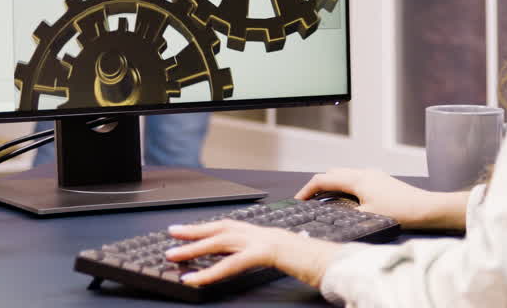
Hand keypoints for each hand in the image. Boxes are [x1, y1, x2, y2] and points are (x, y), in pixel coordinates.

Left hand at [166, 220, 341, 288]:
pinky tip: (194, 279)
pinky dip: (210, 272)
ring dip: (194, 249)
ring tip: (173, 256)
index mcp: (264, 233)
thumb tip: (246, 261)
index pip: (230, 227)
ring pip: (221, 241)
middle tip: (170, 236)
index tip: (188, 230)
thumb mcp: (284, 257)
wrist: (335, 261)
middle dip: (193, 232)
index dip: (207, 228)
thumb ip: (265, 256)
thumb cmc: (314, 262)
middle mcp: (261, 232)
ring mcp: (263, 239)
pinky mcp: (266, 252)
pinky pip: (232, 263)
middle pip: (220, 228)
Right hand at [297, 168, 468, 231]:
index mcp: (357, 178)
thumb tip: (329, 214)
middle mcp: (363, 172)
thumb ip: (345, 214)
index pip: (323, 179)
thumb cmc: (400, 211)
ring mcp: (372, 175)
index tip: (298, 200)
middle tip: (308, 201)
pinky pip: (354, 179)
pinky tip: (346, 202)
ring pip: (343, 175)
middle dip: (317, 186)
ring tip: (324, 203)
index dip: (308, 190)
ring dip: (331, 186)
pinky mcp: (380, 181)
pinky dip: (343, 187)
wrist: (426, 208)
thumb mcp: (367, 216)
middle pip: (332, 173)